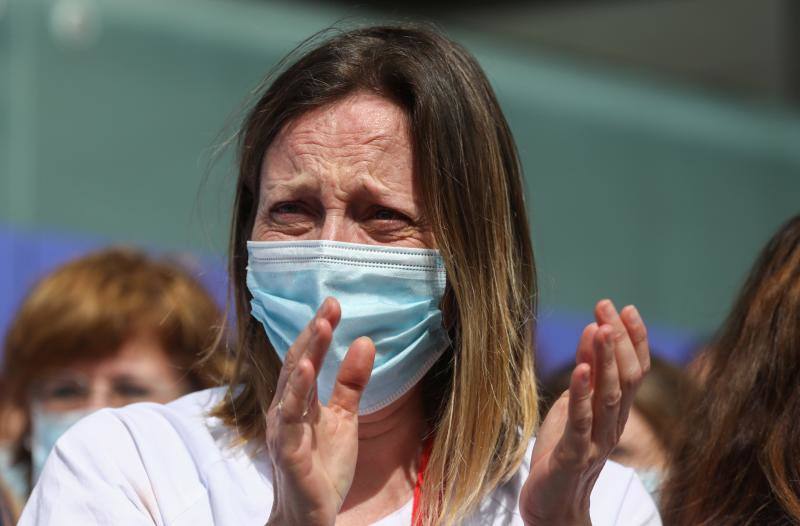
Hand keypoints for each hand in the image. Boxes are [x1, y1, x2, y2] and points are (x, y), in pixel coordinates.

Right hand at [265, 297, 375, 525]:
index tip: (334, 303)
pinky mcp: (289, 451)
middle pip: (298, 363)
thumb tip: (365, 340)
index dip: (319, 330)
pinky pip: (292, 419)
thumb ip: (351, 382)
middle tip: (330, 304)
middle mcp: (286, 409)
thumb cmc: (322, 464)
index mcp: (299, 400)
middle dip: (313, 333)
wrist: (311, 514)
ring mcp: (285, 429)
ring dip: (307, 353)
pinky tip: (307, 370)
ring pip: (293, 385)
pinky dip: (297, 392)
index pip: (307, 357)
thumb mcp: (345, 417)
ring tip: (321, 326)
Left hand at [520, 300, 649, 525]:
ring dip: (605, 360)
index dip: (633, 339)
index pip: (635, 371)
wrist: (553, 505)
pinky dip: (581, 394)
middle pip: (626, 378)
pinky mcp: (574, 455)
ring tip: (600, 328)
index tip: (624, 308)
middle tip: (606, 307)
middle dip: (618, 340)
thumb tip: (591, 332)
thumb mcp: (575, 405)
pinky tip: (579, 370)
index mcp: (616, 412)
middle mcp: (613, 425)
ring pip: (608, 396)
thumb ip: (586, 374)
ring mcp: (596, 441)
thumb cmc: (563, 452)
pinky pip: (580, 422)